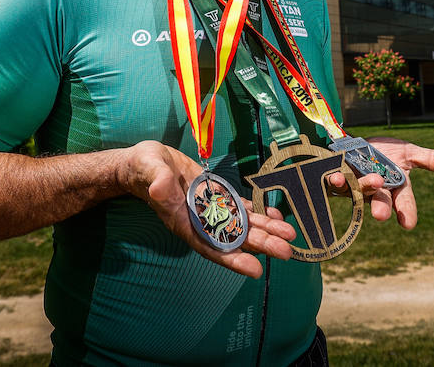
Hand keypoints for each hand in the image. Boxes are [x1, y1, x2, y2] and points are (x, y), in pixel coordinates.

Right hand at [121, 140, 295, 277]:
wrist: (145, 163)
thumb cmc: (143, 169)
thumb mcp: (148, 170)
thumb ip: (157, 181)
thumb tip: (160, 189)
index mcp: (183, 222)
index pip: (210, 246)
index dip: (232, 259)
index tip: (255, 270)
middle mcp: (201, 221)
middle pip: (234, 238)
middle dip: (260, 245)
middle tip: (286, 251)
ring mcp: (211, 209)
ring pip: (242, 224)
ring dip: (266, 230)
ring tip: (290, 235)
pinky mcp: (217, 196)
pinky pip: (241, 208)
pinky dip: (259, 213)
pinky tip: (277, 216)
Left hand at [328, 137, 433, 228]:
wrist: (353, 144)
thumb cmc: (383, 154)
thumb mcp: (407, 153)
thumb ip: (429, 160)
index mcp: (394, 187)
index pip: (403, 202)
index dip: (406, 212)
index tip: (409, 224)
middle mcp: (375, 190)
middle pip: (379, 201)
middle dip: (381, 207)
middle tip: (382, 215)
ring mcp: (355, 185)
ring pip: (358, 190)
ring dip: (363, 187)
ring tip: (371, 182)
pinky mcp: (336, 178)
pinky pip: (335, 181)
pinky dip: (336, 180)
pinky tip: (335, 177)